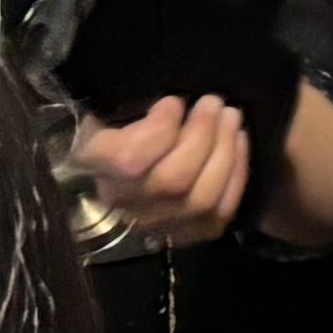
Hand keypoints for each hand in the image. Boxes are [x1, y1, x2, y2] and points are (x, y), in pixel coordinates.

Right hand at [68, 93, 249, 249]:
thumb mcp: (104, 108)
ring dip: (224, 152)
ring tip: (231, 117)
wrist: (118, 177)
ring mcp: (156, 226)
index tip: (173, 101)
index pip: (129, 161)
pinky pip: (220, 212)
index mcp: (93, 167)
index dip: (160, 129)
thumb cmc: (111, 128)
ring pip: (201, 199)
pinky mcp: (186, 235)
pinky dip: (236, 174)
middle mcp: (122, 204)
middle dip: (202, 135)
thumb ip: (122, 102)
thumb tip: (170, 97)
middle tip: (214, 102)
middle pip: (173, 180)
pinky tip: (239, 142)